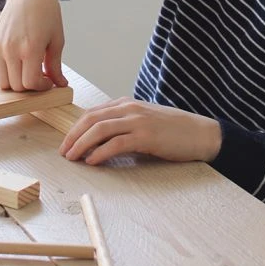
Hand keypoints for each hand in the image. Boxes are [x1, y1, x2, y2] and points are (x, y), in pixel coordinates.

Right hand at [0, 0, 67, 91]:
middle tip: (40, 77)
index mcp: (30, 48)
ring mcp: (0, 47)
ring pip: (3, 82)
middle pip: (16, 86)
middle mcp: (11, 49)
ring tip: (29, 71)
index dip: (41, 88)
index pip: (30, 83)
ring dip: (16, 83)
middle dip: (30, 87)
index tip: (48, 82)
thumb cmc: (46, 12)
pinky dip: (8, 73)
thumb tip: (60, 84)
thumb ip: (55, 65)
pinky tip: (20, 64)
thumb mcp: (57, 40)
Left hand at [59, 98, 221, 164]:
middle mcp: (130, 108)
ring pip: (100, 129)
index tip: (66, 142)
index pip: (93, 112)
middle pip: (92, 119)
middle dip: (73, 135)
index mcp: (127, 103)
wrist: (201, 133)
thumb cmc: (173, 131)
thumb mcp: (143, 122)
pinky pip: (117, 143)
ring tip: (72, 158)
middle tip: (63, 152)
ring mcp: (138, 120)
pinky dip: (101, 152)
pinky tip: (92, 162)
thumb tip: (98, 143)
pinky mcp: (146, 136)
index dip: (76, 128)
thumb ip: (123, 126)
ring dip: (82, 144)